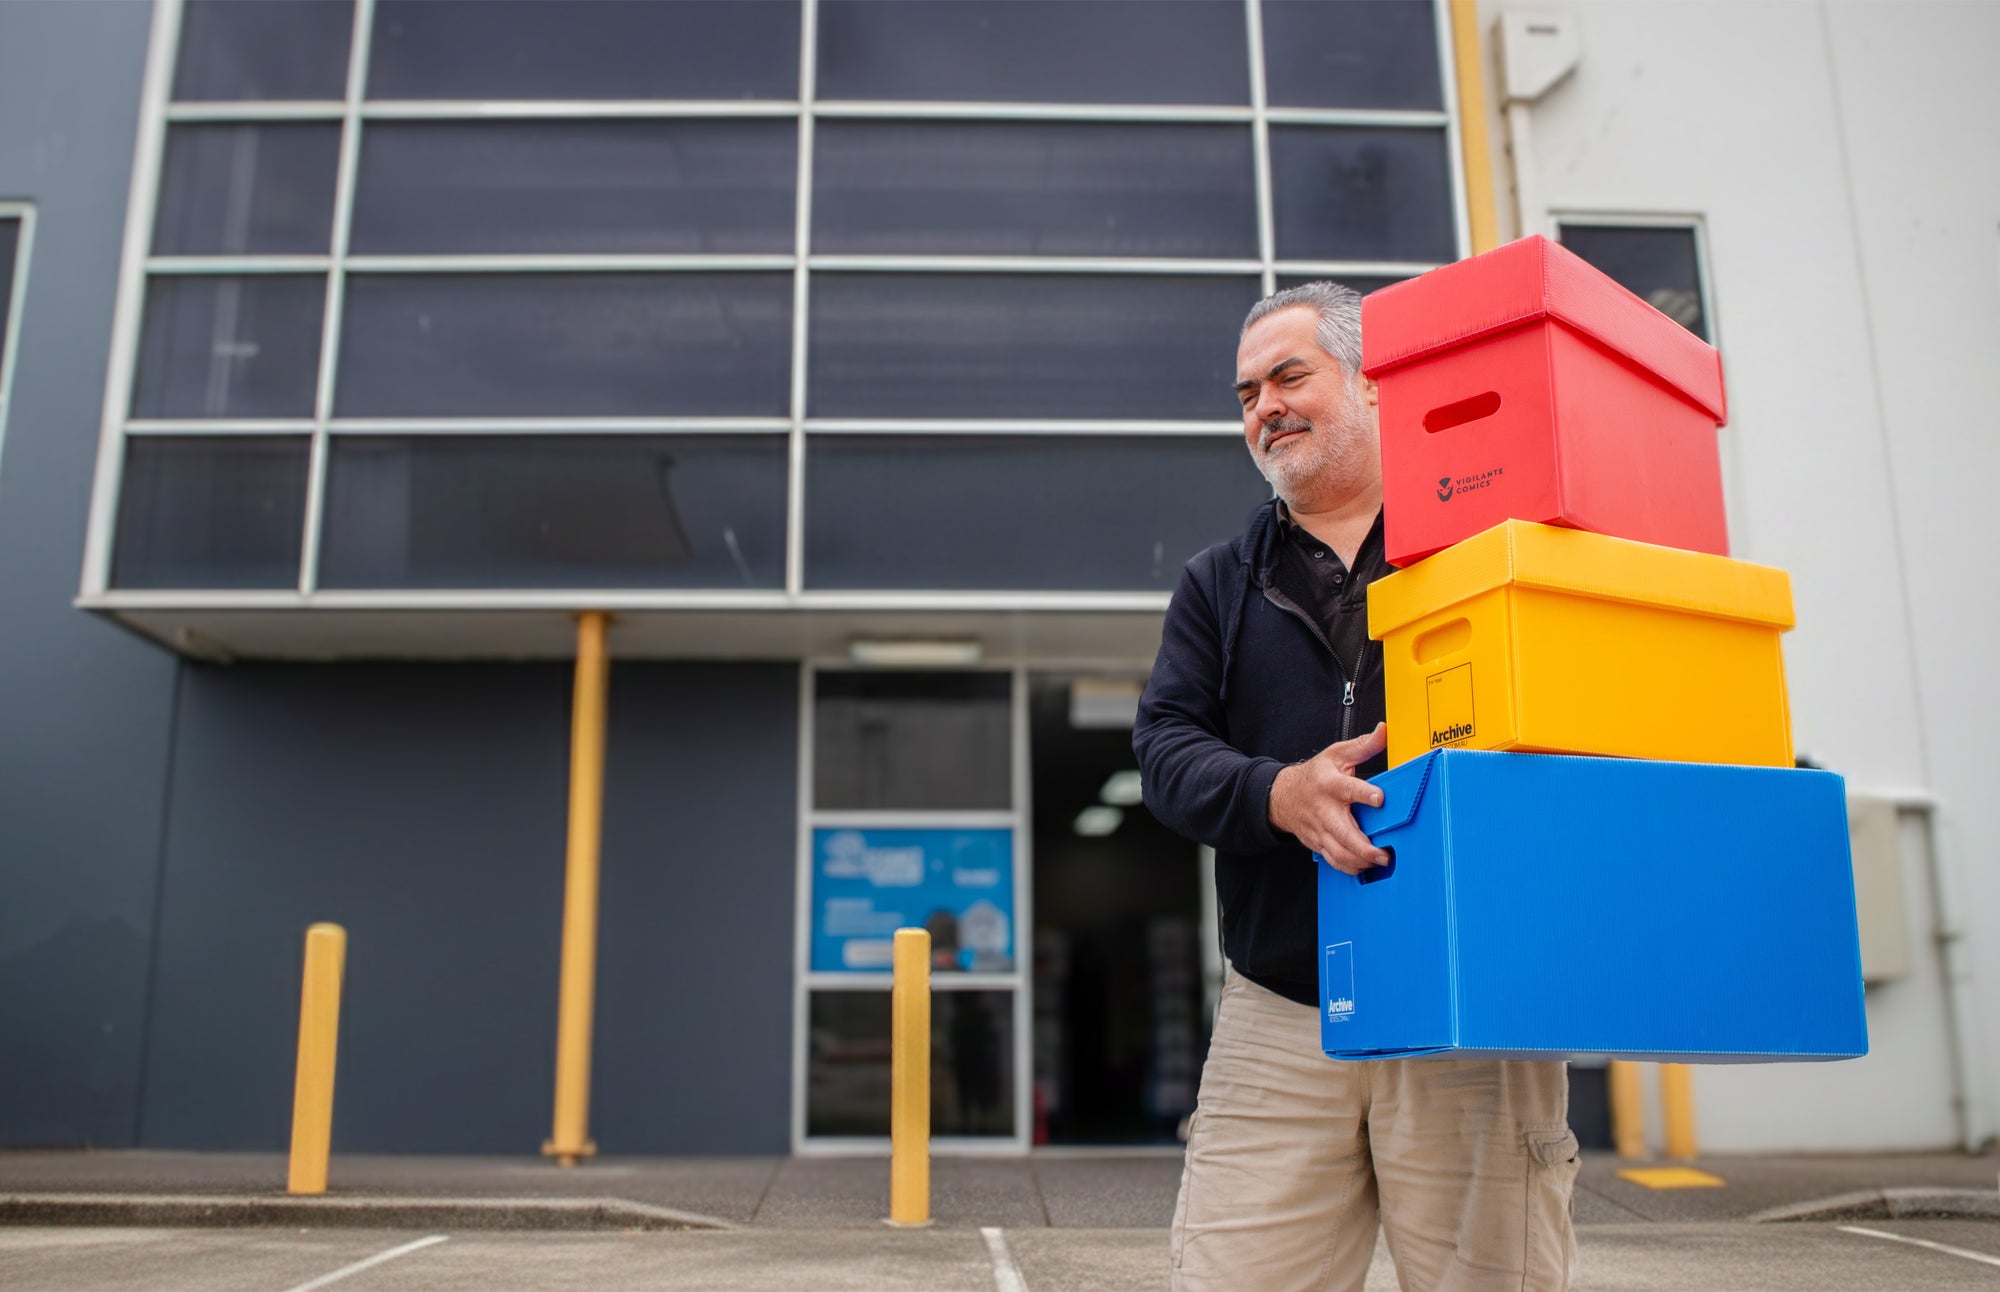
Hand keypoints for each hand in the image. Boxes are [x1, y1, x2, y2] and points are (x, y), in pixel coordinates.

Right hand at [1267, 723, 1390, 874]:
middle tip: (1384, 853)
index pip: (1347, 788)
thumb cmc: (1314, 776)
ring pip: (1339, 853)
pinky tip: (1365, 866)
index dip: (1364, 794)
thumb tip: (1384, 731)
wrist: (1282, 796)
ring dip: (1360, 861)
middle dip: (1365, 847)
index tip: (1380, 798)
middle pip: (1344, 833)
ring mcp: (1320, 830)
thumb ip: (1363, 745)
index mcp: (1330, 784)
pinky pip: (1334, 861)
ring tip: (1379, 860)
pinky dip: (1350, 867)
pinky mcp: (1319, 843)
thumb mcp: (1336, 755)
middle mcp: (1325, 810)